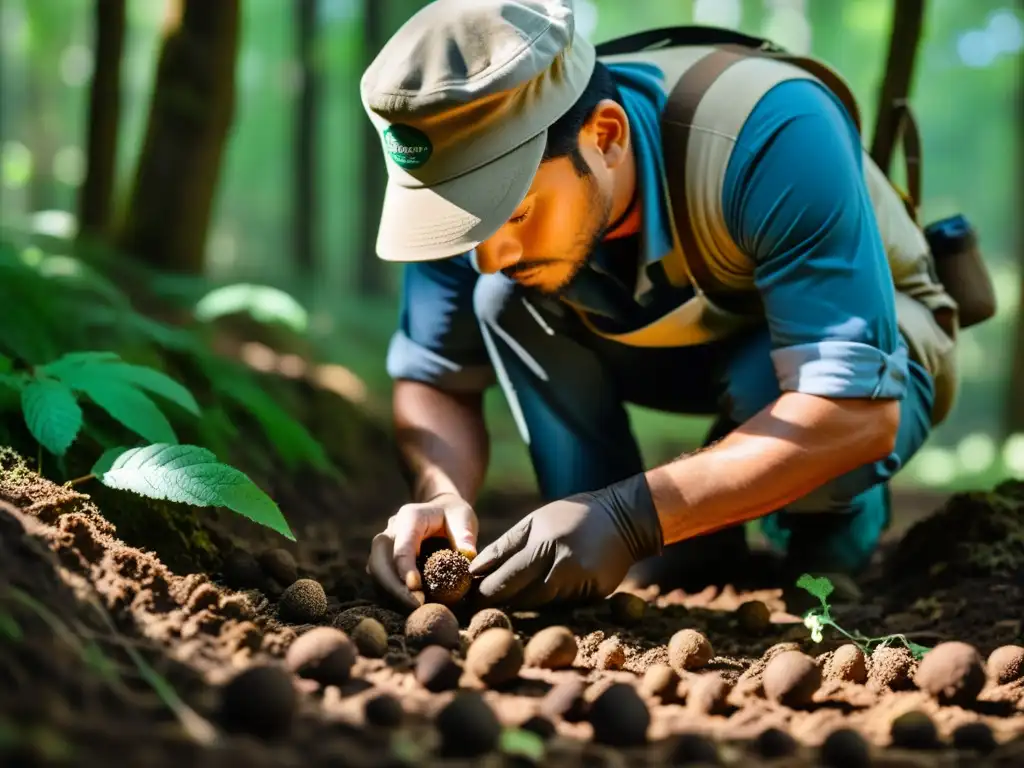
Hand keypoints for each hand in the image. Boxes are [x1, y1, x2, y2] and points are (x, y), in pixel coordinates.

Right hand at [367, 492, 477, 608]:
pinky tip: (410, 604)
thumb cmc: (453, 515)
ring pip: (376, 573)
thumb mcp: (463, 517)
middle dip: (393, 587)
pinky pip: (381, 580)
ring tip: (414, 608)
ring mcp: (385, 547)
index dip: (405, 568)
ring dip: (391, 593)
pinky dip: (392, 594)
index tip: (416, 588)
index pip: (401, 546)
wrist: (441, 509)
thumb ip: (465, 534)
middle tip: (415, 605)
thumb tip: (468, 554)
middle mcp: (391, 531)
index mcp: (409, 517)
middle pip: (378, 562)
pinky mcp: (385, 561)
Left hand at [468, 474, 662, 608]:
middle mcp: (564, 566)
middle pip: (523, 597)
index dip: (486, 592)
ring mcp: (582, 583)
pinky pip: (563, 606)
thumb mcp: (535, 521)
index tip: (468, 598)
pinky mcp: (595, 595)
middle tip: (480, 606)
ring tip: (504, 602)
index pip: (507, 577)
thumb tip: (474, 569)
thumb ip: (505, 546)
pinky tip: (537, 598)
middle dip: (500, 602)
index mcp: (545, 544)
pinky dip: (547, 604)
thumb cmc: (571, 517)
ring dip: (522, 605)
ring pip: (541, 605)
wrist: (624, 519)